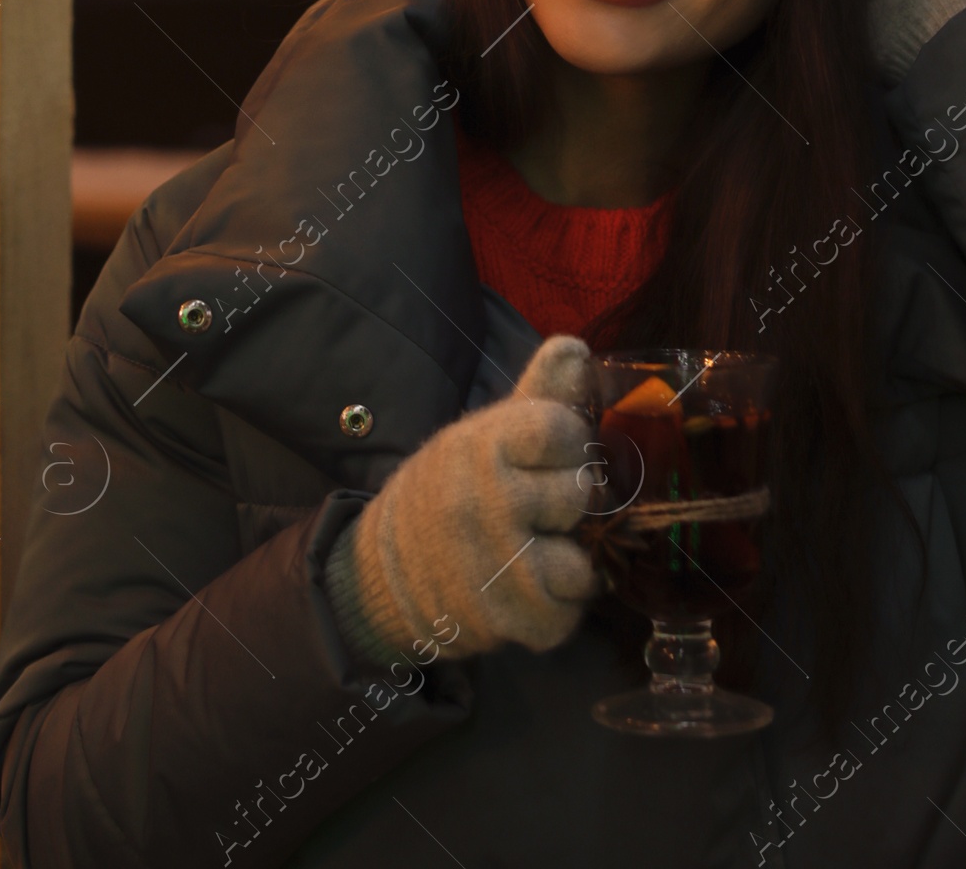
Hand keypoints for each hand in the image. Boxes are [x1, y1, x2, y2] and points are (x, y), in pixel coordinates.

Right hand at [325, 335, 596, 664]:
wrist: (383, 571)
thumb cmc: (449, 490)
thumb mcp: (483, 436)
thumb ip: (539, 396)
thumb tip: (579, 347)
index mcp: (482, 446)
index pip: (563, 428)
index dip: (569, 441)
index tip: (554, 453)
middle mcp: (488, 502)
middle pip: (582, 493)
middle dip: (569, 501)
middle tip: (540, 505)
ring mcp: (498, 563)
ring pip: (582, 561)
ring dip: (567, 562)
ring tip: (536, 551)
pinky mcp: (507, 618)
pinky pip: (569, 612)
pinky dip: (556, 607)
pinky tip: (529, 588)